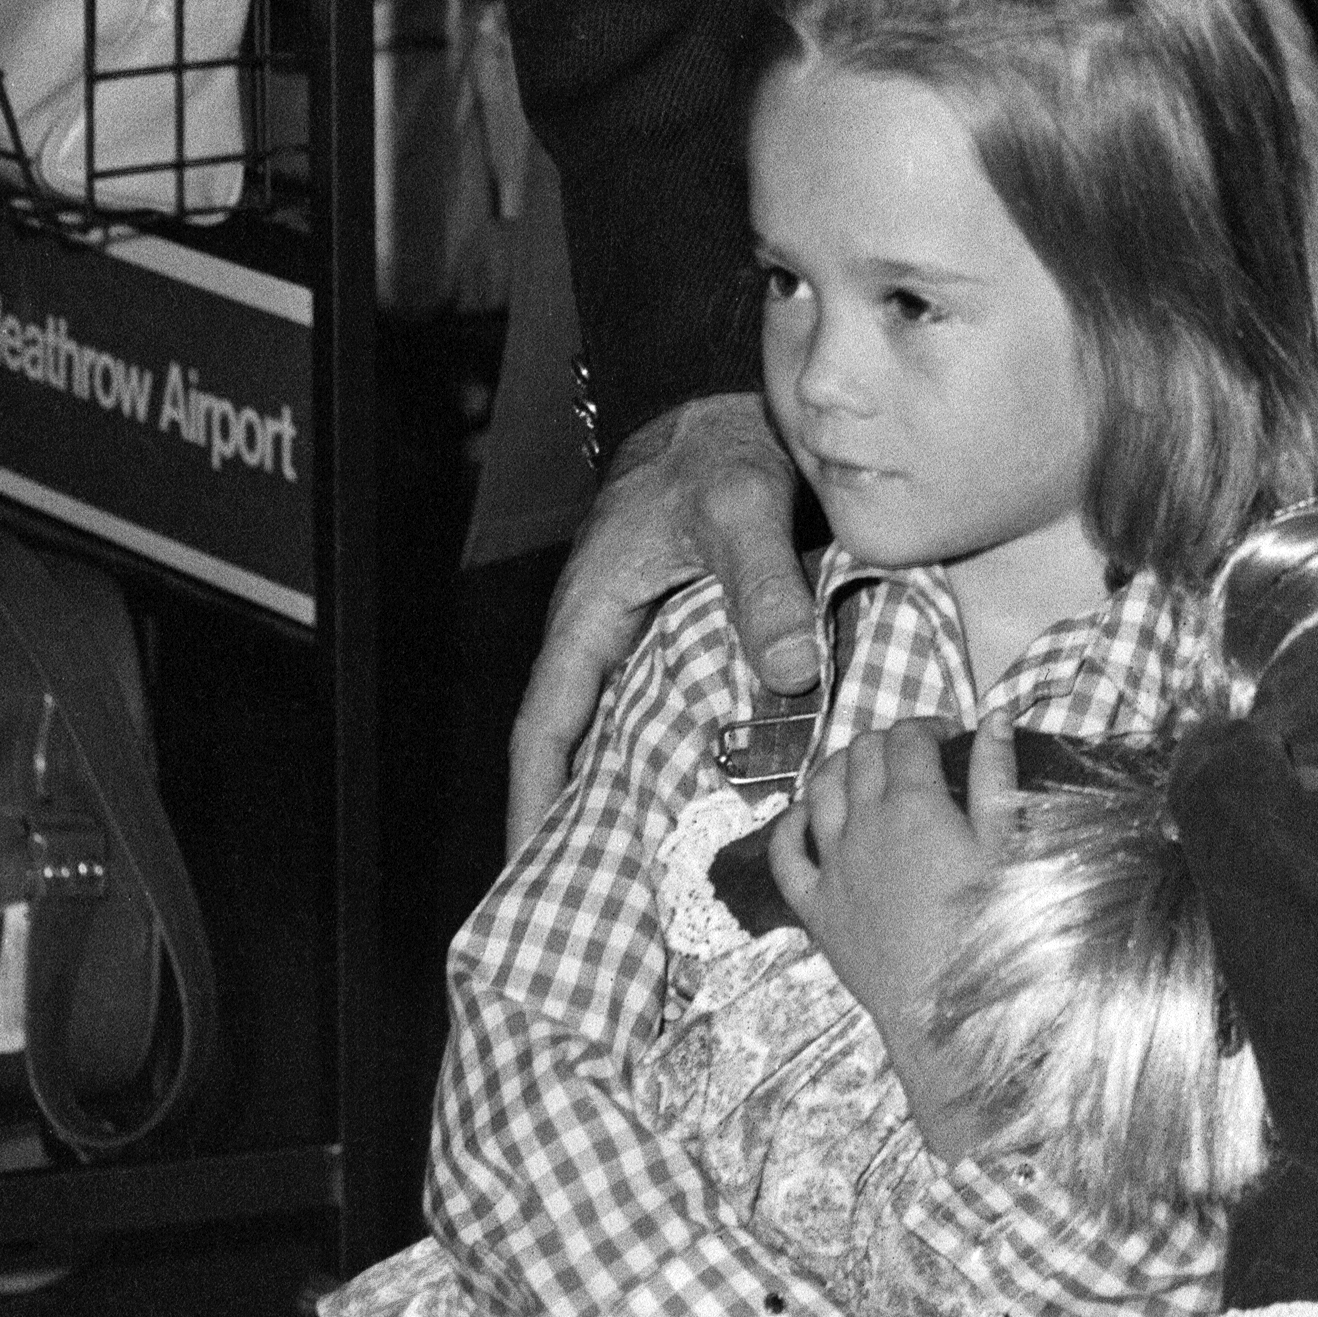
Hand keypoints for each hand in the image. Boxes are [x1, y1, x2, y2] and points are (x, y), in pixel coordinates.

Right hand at [507, 394, 811, 852]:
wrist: (732, 407)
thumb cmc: (718, 448)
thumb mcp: (742, 508)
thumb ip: (764, 584)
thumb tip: (788, 675)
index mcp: (591, 616)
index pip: (544, 728)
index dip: (534, 803)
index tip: (529, 873)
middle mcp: (606, 637)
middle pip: (579, 749)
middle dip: (581, 825)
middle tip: (602, 910)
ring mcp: (642, 638)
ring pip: (626, 733)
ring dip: (634, 796)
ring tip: (659, 879)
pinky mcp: (684, 634)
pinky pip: (671, 707)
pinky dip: (684, 754)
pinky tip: (721, 800)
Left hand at [765, 714, 1013, 1111]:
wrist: (946, 1011)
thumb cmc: (989, 926)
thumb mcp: (1006, 848)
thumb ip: (996, 777)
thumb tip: (993, 716)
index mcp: (915, 804)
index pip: (908, 737)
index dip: (928, 727)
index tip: (949, 740)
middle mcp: (864, 824)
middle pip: (860, 754)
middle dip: (887, 742)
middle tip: (913, 759)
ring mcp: (831, 865)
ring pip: (818, 789)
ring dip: (839, 768)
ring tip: (863, 774)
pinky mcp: (812, 905)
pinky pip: (783, 852)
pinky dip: (790, 823)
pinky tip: (805, 816)